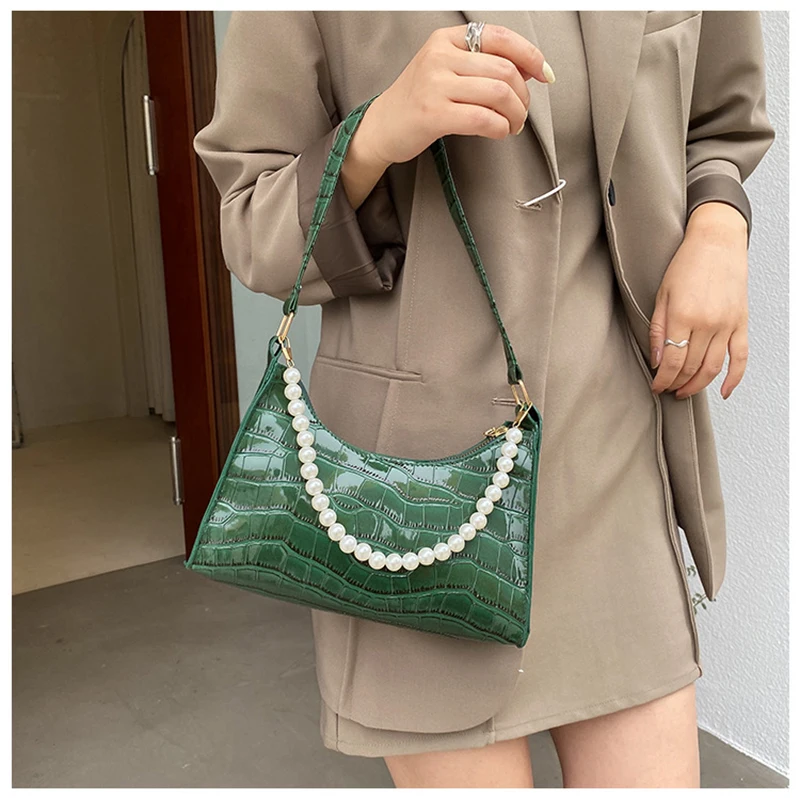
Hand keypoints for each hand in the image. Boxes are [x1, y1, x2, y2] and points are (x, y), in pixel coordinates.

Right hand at [350, 23, 553, 171]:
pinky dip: (500, 128)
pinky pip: (483, 118)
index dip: (530, 55)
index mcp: (445, 39)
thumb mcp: (444, 69)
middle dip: (524, 95)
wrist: (381, 127)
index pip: (500, 37)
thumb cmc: (417, 101)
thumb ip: (480, 64)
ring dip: (515, 114)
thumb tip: (531, 69)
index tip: (544, 74)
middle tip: (521, 112)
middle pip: (505, 70)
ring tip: (512, 125)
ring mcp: (434, 85)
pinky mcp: (432, 114)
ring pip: (498, 94)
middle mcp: (439, 57)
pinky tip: (499, 132)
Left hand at [649, 202, 749, 400]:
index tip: (655, 386)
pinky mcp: (741, 323)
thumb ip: (658, 330)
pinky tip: (724, 392)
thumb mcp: (661, 296)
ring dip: (697, 385)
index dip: (662, 380)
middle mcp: (707, 323)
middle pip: (690, 367)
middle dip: (676, 383)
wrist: (716, 243)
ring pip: (712, 368)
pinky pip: (741, 358)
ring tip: (684, 391)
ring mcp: (727, 325)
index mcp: (683, 316)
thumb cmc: (686, 265)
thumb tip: (657, 360)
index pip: (671, 361)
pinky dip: (734, 378)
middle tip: (667, 389)